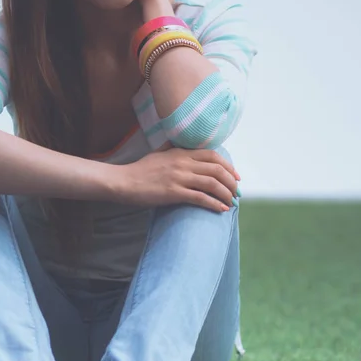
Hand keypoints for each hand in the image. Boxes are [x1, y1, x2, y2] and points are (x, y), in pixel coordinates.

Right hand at [116, 148, 239, 212]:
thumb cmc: (140, 171)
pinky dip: (214, 204)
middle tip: (237, 193)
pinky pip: (200, 198)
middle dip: (231, 183)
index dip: (229, 166)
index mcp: (181, 153)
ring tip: (231, 202)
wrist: (123, 182)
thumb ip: (174, 152)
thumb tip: (185, 151)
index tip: (236, 177)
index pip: (213, 156)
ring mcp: (179, 178)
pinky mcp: (173, 193)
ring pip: (212, 183)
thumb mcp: (160, 155)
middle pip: (217, 170)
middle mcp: (183, 163)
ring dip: (226, 194)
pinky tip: (221, 209)